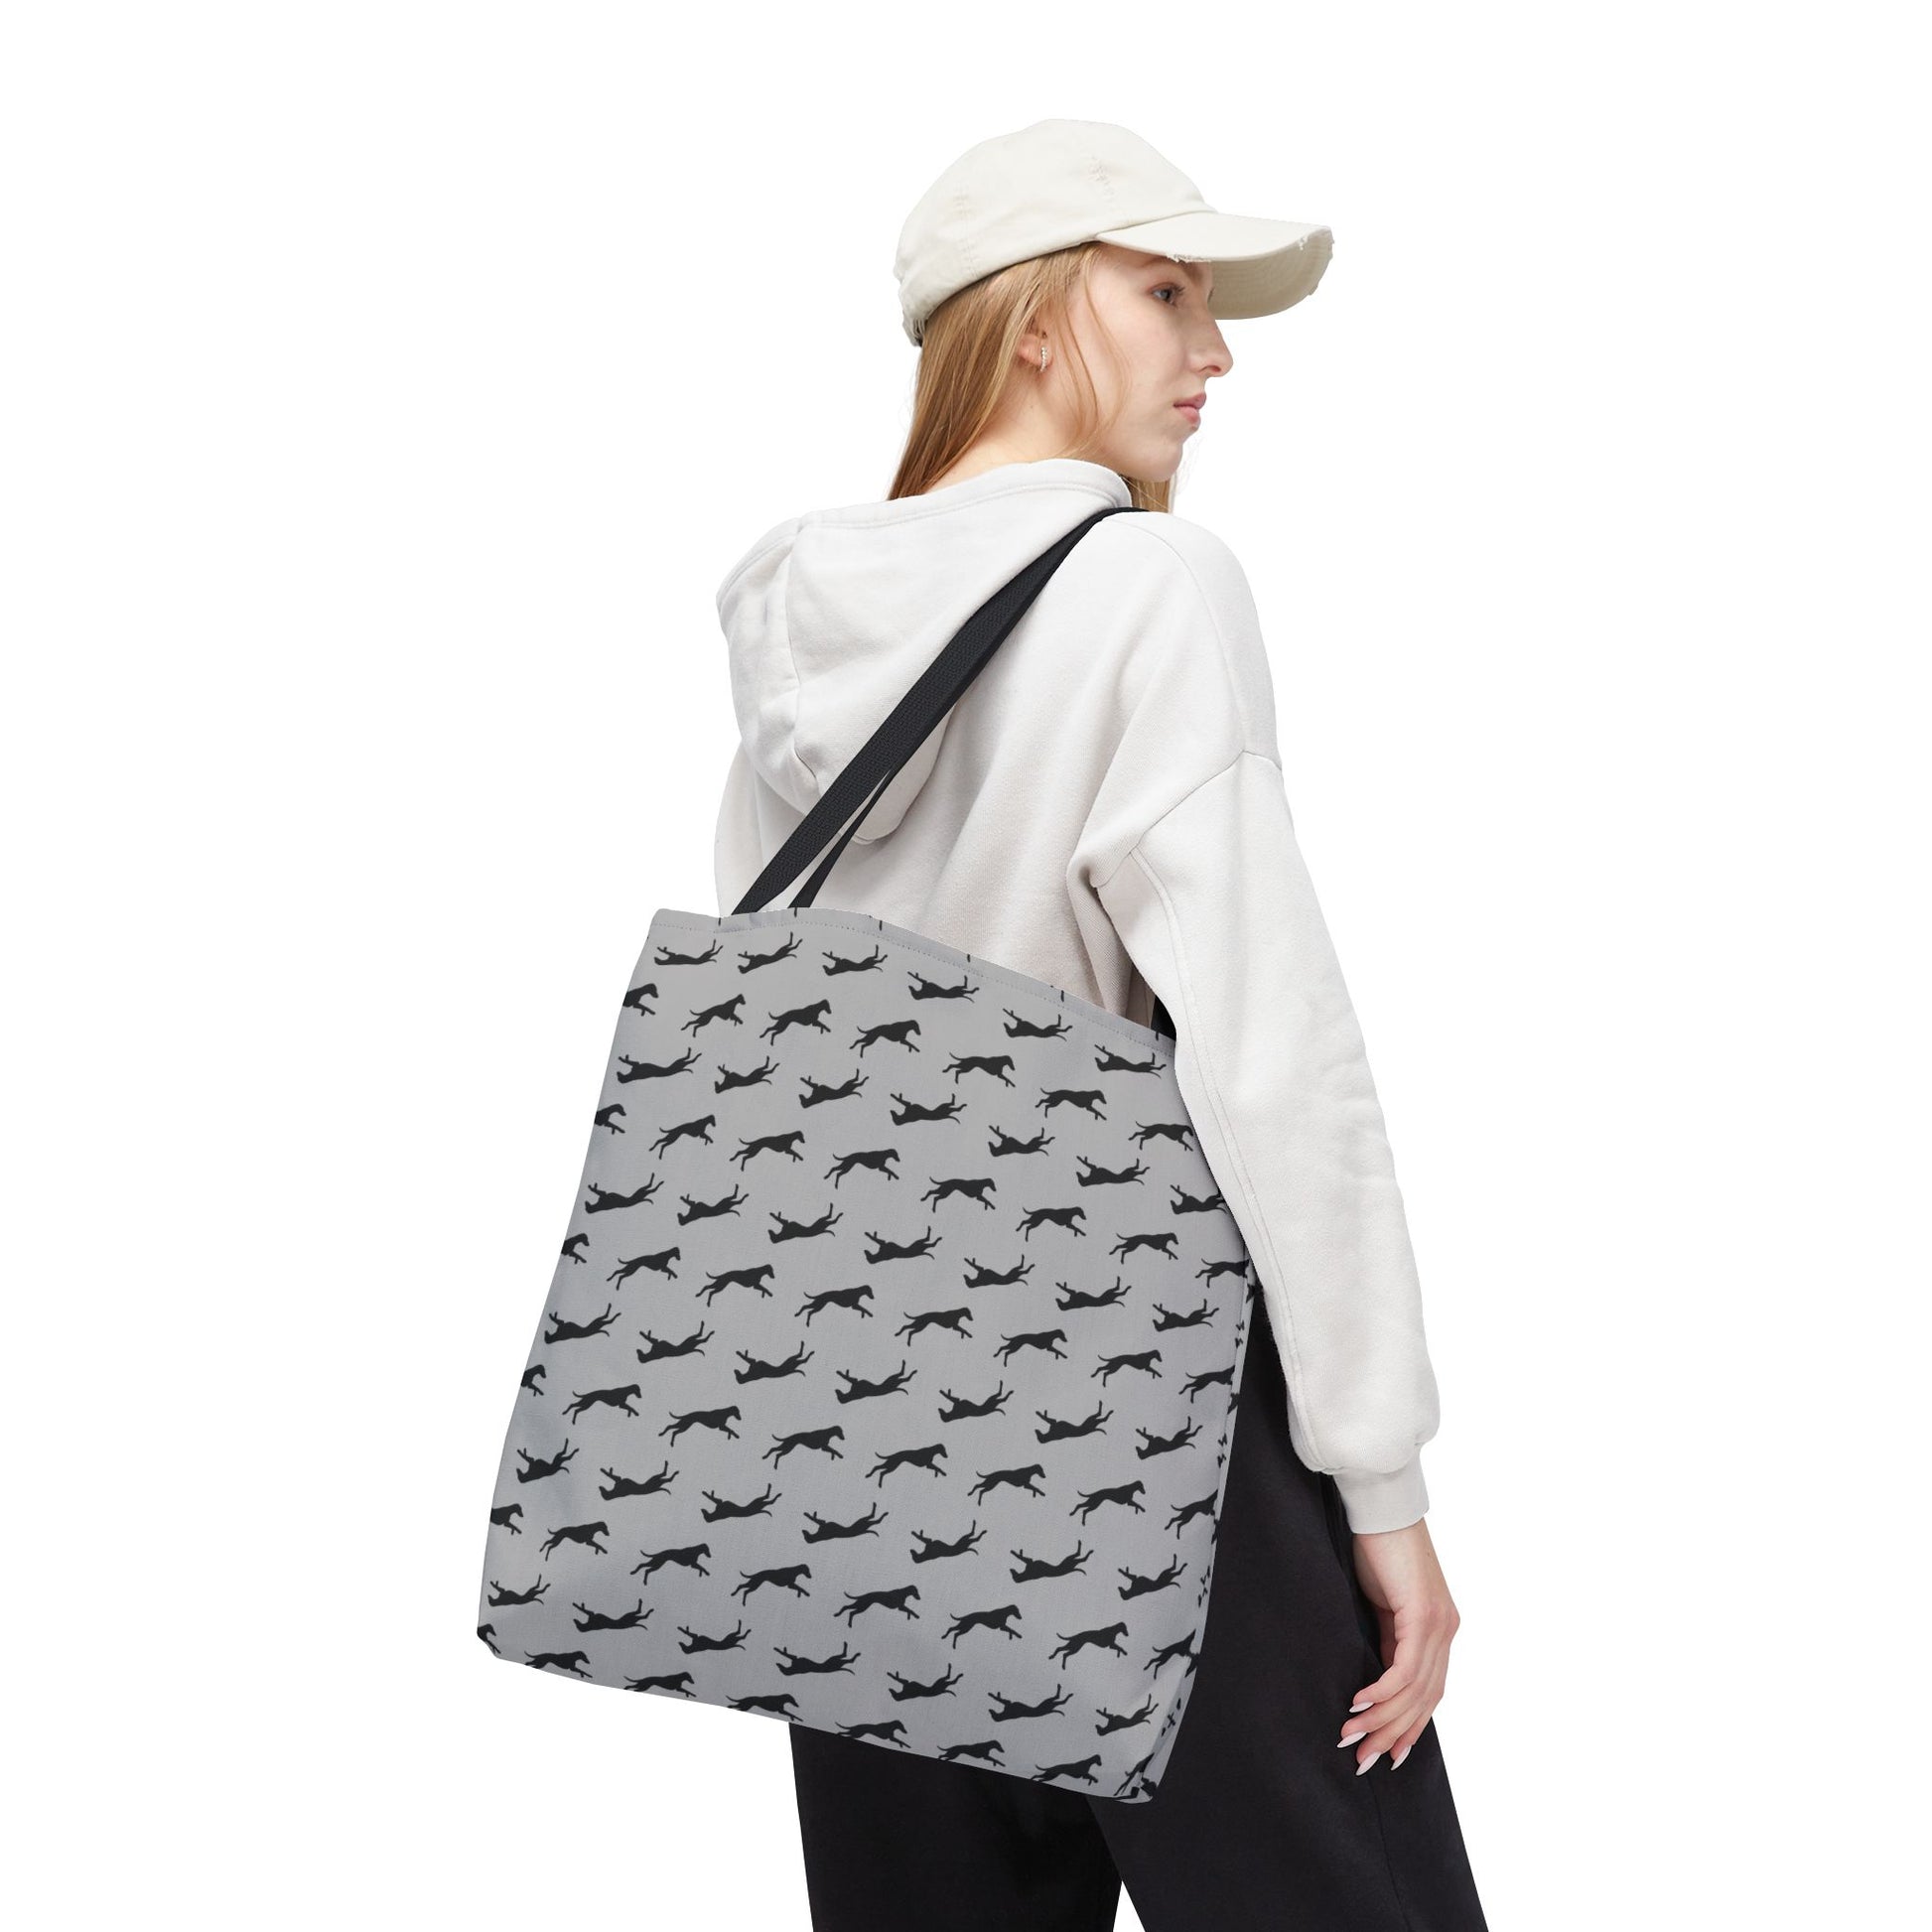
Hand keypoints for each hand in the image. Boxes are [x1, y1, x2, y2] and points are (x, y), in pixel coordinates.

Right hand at [1336, 1514, 1460, 1773]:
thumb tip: (1371, 1676)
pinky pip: (1404, 1669)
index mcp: (1438, 1629)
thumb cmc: (1375, 1546)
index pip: (1429, 1693)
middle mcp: (1446, 1630)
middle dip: (1392, 1735)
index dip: (1409, 1728)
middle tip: (1362, 1760)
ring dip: (1381, 1720)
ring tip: (1351, 1738)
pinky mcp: (1422, 1614)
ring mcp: (1438, 1623)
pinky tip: (1357, 1704)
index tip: (1387, 1756)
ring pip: (1415, 1691)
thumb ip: (1384, 1638)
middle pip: (1424, 1700)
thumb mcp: (1380, 1603)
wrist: (1379, 1504)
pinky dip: (1381, 1692)